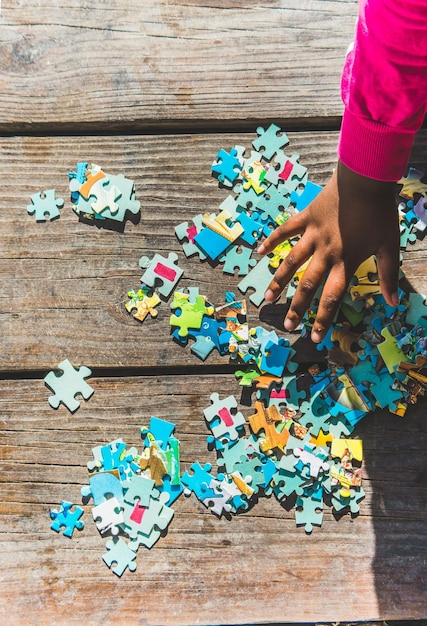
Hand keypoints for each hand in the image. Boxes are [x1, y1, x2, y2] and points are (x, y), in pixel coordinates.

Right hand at [257, 160, 399, 342]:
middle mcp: (326, 253)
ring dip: (279, 281)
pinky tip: (259, 251)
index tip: (314, 337)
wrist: (367, 179)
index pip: (332, 298)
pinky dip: (272, 240)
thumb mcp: (388, 245)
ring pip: (291, 263)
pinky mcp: (306, 218)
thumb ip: (389, 274)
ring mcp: (313, 235)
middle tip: (287, 325)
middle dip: (297, 308)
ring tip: (268, 298)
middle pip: (308, 286)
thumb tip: (394, 302)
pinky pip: (286, 231)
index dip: (322, 319)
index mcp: (346, 261)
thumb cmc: (380, 212)